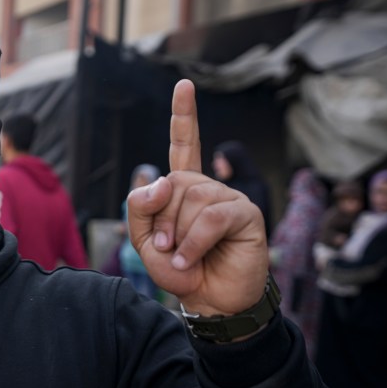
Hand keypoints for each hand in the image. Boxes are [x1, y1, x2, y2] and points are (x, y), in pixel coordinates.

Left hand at [126, 80, 267, 315]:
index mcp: (183, 188)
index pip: (184, 145)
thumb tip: (155, 183)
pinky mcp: (246, 214)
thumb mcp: (145, 241)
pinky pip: (212, 216)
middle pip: (173, 183)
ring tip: (182, 256)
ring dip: (178, 233)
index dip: (184, 115)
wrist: (210, 301)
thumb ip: (140, 210)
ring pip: (191, 198)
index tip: (185, 85)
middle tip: (166, 247)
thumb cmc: (179, 269)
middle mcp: (207, 187)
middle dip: (161, 219)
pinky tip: (191, 259)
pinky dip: (194, 241)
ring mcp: (228, 198)